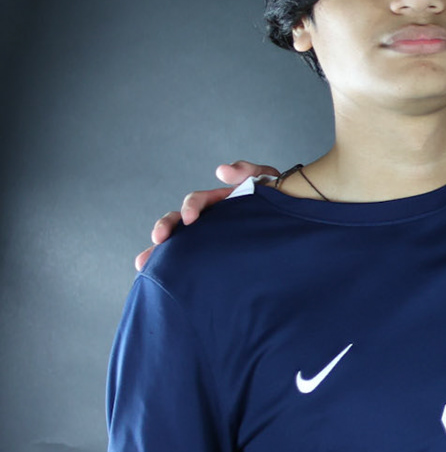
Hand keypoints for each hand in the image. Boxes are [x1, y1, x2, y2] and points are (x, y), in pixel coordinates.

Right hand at [134, 161, 278, 270]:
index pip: (195, 202)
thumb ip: (248, 171)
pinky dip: (174, 269)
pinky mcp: (216, 257)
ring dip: (159, 252)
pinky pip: (193, 263)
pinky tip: (162, 280)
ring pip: (179, 243)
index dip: (190, 208)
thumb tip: (221, 170)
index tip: (190, 220)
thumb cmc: (279, 198)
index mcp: (219, 203)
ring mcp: (211, 238)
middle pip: (177, 222)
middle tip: (158, 241)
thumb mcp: (267, 180)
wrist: (295, 218)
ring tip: (144, 263)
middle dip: (164, 229)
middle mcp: (209, 220)